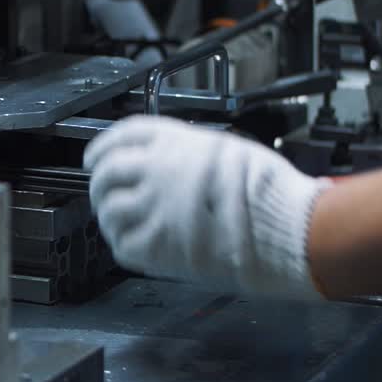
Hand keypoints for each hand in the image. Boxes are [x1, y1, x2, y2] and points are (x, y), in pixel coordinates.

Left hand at [85, 116, 331, 298]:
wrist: (286, 227)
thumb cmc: (271, 191)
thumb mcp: (231, 149)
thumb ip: (194, 153)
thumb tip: (177, 163)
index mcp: (176, 141)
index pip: (122, 135)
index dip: (103, 147)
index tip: (95, 157)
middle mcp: (158, 169)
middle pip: (108, 172)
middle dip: (100, 184)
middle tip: (104, 194)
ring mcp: (154, 207)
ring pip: (109, 209)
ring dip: (110, 216)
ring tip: (120, 222)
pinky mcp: (159, 246)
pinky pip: (124, 244)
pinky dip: (124, 244)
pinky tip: (134, 243)